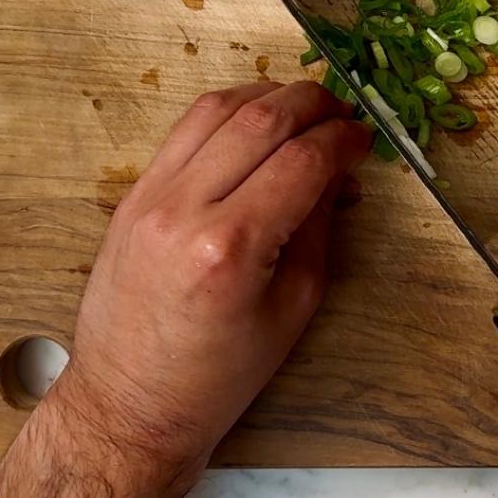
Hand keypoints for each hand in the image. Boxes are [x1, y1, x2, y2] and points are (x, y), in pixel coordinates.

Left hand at [0, 81, 370, 497]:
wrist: (130, 401)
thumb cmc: (222, 372)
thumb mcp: (295, 305)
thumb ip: (318, 224)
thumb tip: (338, 168)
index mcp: (232, 248)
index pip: (303, 162)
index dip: (345, 140)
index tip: (366, 139)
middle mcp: (185, 209)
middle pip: (261, 119)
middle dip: (314, 103)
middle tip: (344, 112)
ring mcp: (149, 196)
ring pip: (217, 108)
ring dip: (270, 96)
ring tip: (305, 107)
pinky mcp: (132, 194)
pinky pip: (185, 129)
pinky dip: (229, 112)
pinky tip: (257, 121)